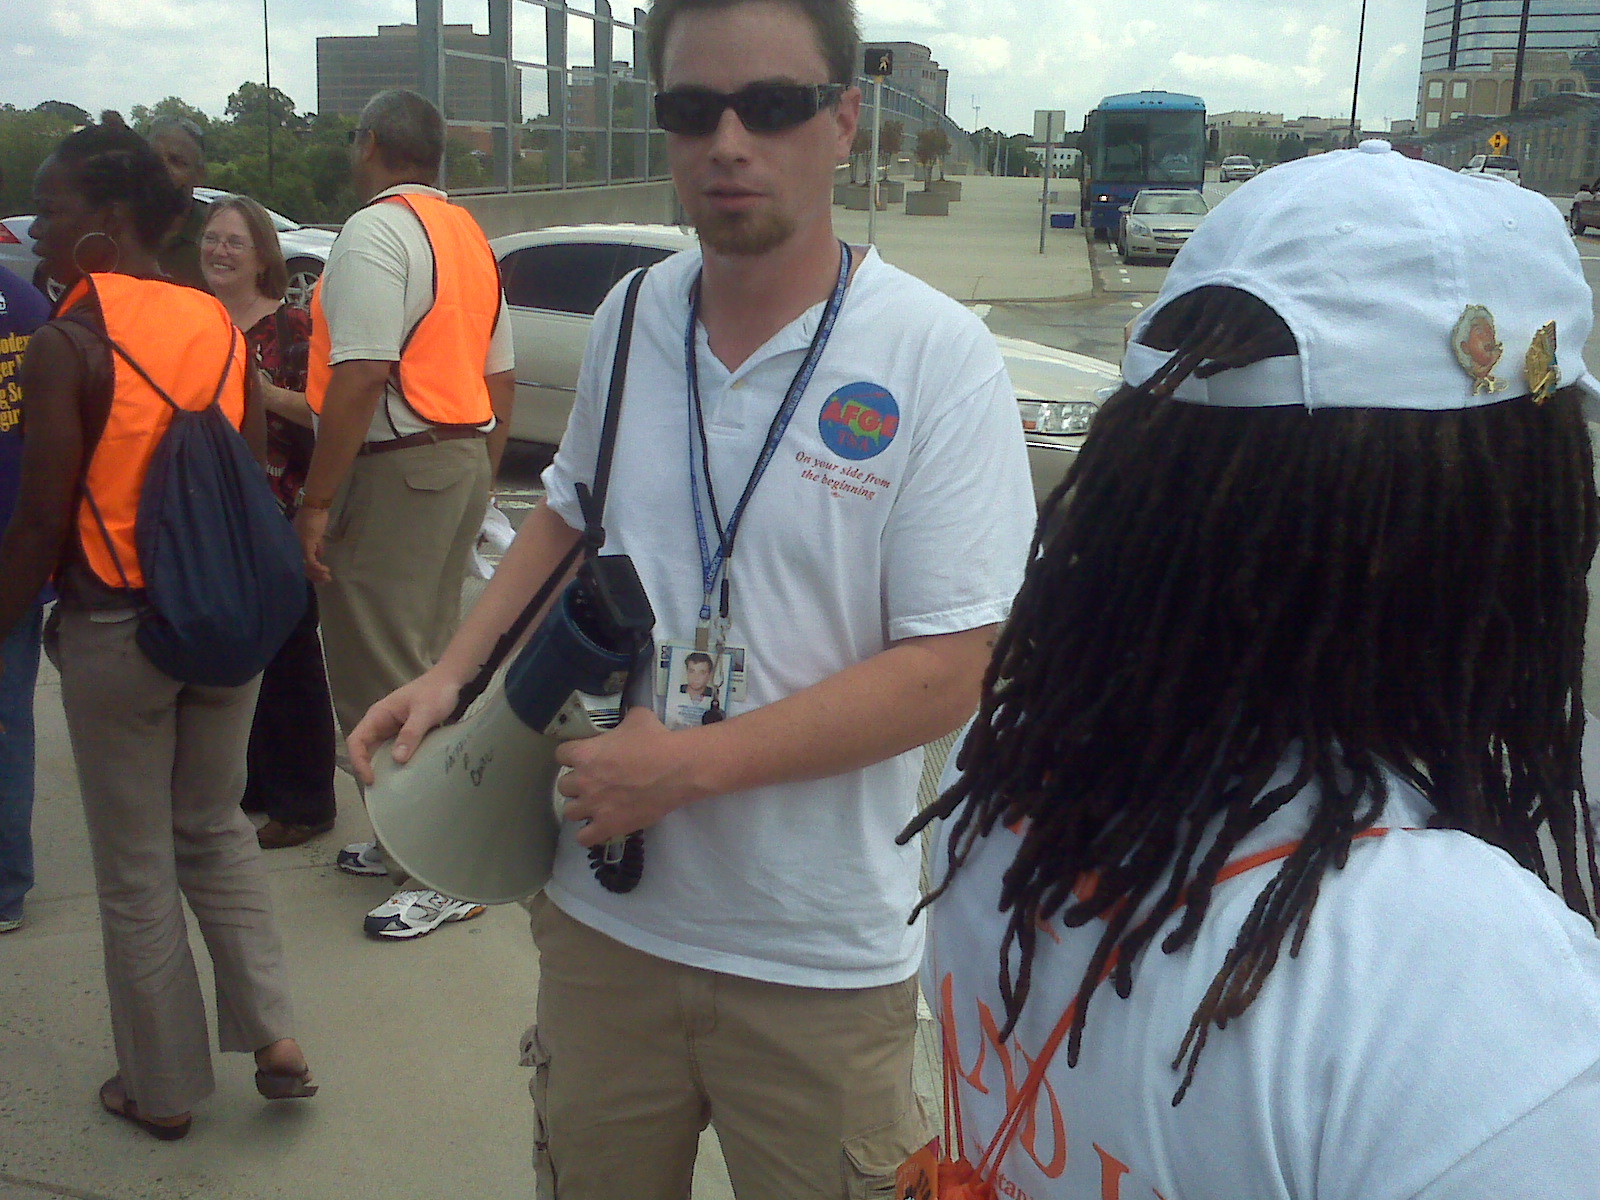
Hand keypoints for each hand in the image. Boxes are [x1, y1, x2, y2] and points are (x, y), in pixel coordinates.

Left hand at [292, 505, 331, 583]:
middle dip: (315, 576)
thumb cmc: (315, 518)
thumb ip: (317, 546)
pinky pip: (311, 561)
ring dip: (318, 574)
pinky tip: (326, 570)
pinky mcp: (306, 544)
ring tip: (327, 578)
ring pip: (307, 566)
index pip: (301, 563)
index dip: (310, 572)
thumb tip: (320, 557)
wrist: (314, 508)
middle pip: (303, 567)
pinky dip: (318, 567)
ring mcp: (299, 546)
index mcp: (295, 546)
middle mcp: (294, 547)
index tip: (320, 577)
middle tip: (326, 580)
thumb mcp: (316, 535)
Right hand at [347, 670, 462, 786]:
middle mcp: (382, 724)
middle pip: (366, 750)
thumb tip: (397, 759)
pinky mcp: (405, 735)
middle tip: (381, 791)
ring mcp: (393, 730)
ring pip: (381, 753)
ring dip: (384, 769)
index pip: (357, 740)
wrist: (451, 682)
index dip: (359, 761)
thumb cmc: (436, 692)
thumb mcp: (425, 712)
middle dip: (369, 770)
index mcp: (378, 715)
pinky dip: (398, 765)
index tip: (371, 779)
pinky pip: (396, 753)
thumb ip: (411, 733)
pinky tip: (407, 777)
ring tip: (392, 789)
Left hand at [555, 707, 706, 846]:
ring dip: (581, 808)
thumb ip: (624, 720)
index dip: (573, 756)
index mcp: (585, 753)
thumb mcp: (638, 719)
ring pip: (570, 812)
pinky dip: (589, 834)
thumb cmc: (656, 741)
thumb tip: (629, 717)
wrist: (677, 769)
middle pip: (563, 786)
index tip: (586, 758)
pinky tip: (599, 827)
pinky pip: (584, 838)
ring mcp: (593, 806)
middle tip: (595, 783)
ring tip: (597, 806)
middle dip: (577, 784)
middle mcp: (582, 781)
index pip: (561, 755)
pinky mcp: (607, 826)